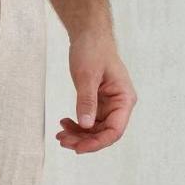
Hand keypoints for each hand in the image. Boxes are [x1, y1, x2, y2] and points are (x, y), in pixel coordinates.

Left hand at [57, 28, 136, 153]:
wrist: (89, 35)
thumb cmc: (92, 50)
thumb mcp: (87, 76)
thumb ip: (87, 101)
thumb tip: (86, 126)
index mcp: (124, 99)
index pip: (114, 131)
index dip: (97, 143)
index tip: (77, 148)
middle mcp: (120, 105)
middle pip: (104, 134)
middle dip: (83, 141)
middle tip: (61, 140)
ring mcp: (110, 105)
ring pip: (95, 131)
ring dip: (78, 136)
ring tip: (60, 134)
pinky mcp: (99, 104)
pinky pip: (90, 122)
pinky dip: (77, 126)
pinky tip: (64, 123)